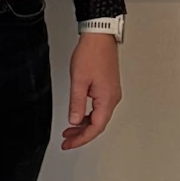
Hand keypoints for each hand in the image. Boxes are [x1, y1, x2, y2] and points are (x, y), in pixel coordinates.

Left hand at [62, 33, 121, 149]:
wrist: (100, 36)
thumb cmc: (92, 54)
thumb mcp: (79, 81)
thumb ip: (76, 103)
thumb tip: (74, 121)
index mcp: (107, 99)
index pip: (95, 127)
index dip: (81, 139)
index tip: (69, 143)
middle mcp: (112, 98)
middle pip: (98, 124)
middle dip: (81, 135)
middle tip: (67, 140)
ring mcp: (112, 93)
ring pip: (98, 117)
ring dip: (84, 125)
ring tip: (69, 131)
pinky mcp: (108, 87)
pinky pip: (99, 108)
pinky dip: (88, 115)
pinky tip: (78, 116)